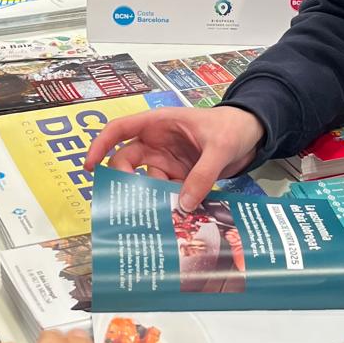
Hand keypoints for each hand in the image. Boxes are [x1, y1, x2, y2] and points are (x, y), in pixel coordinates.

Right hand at [84, 104, 264, 209]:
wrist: (254, 134)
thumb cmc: (232, 127)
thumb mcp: (219, 148)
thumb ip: (202, 175)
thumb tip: (183, 205)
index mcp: (159, 123)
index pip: (119, 130)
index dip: (100, 146)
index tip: (90, 167)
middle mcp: (157, 142)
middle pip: (127, 162)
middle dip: (122, 182)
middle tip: (123, 205)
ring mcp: (167, 161)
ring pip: (146, 181)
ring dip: (147, 198)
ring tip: (148, 219)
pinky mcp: (180, 177)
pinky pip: (166, 192)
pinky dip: (166, 204)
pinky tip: (170, 219)